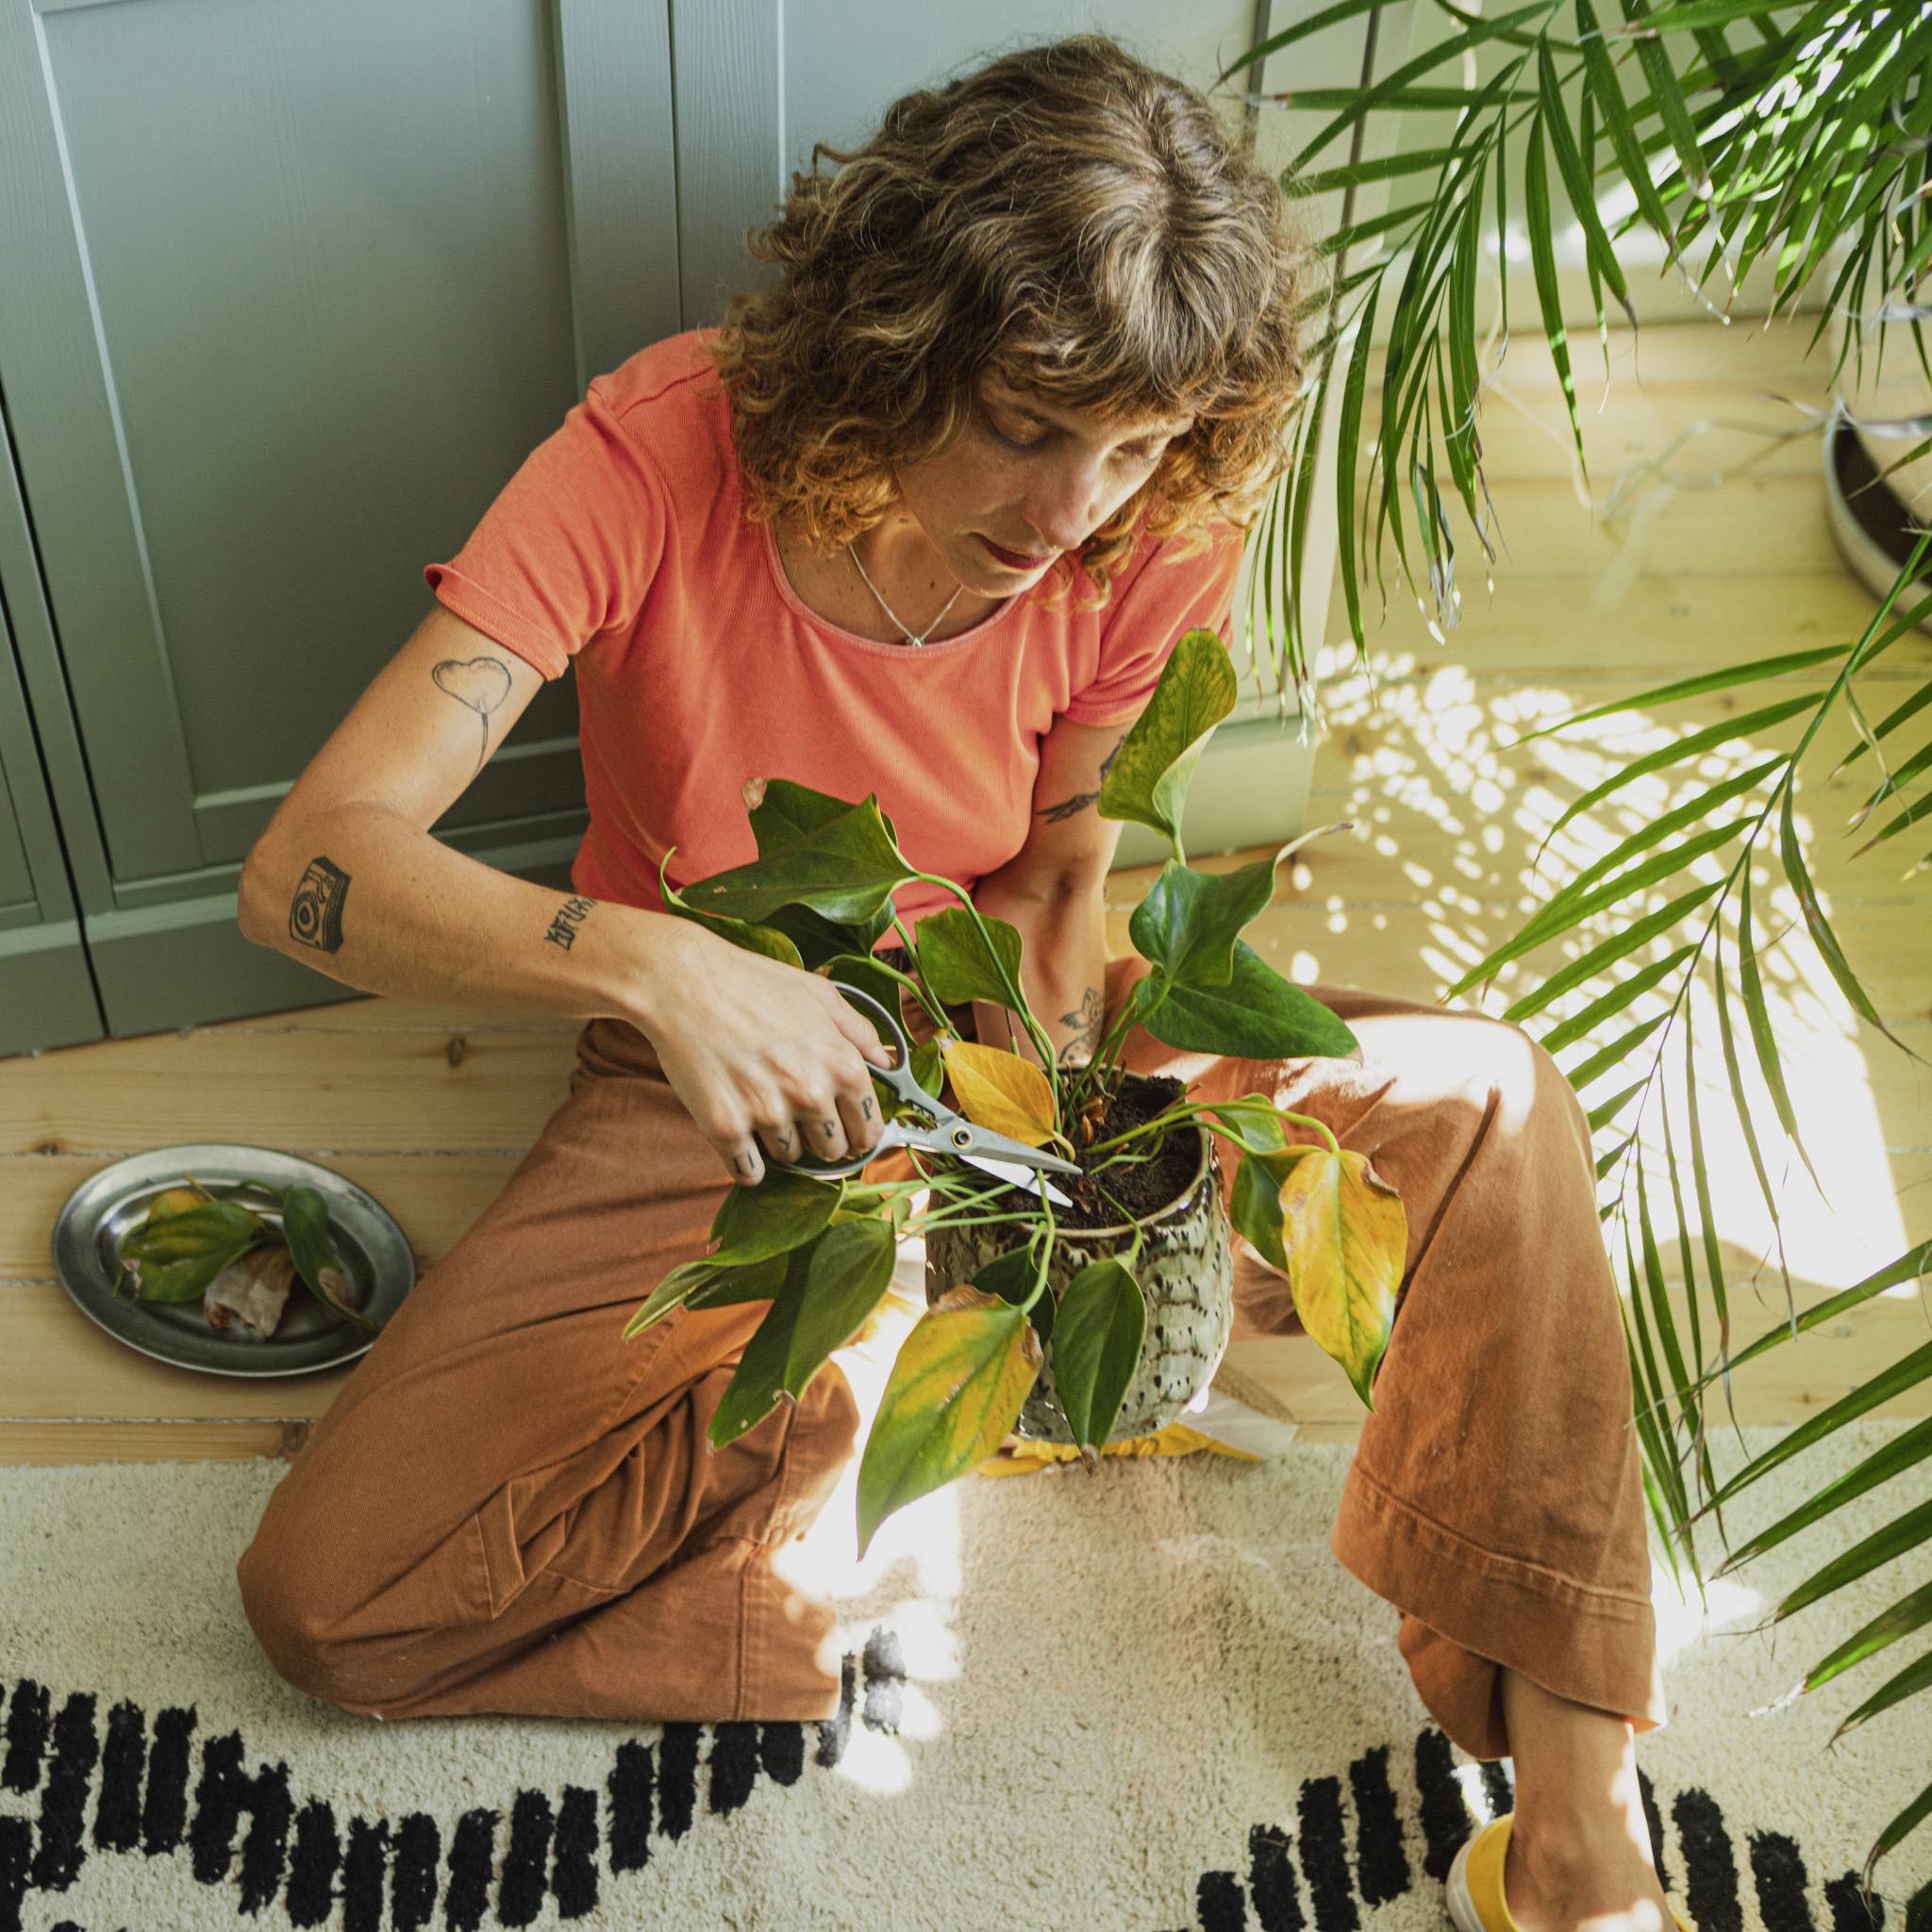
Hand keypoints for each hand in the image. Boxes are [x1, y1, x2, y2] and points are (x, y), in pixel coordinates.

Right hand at [640, 925, 899, 1185]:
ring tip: (756, 1102)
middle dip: (817, 1138)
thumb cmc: (753, 982)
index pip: (867, 1130)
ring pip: (788, 1157)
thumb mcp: (821, 994)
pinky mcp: (726, 1128)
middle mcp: (812, 1095)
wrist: (684, 982)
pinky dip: (744, 1162)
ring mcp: (768, 1114)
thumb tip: (886, 1061)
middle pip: (831, 1151)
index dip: (856, 1133)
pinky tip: (738, 1136)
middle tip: (793, 1112)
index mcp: (843, 1066)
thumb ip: (860, 1032)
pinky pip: (748, 1172)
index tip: (844, 1132)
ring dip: (777, 1142)